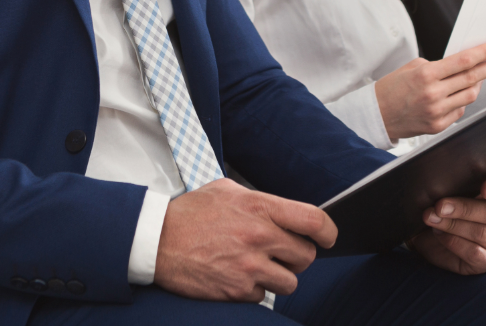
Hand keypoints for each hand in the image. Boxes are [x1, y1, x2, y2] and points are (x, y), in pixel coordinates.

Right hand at [153, 178, 335, 301]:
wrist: (157, 240)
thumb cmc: (192, 213)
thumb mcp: (227, 190)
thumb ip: (261, 200)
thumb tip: (287, 212)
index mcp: (260, 207)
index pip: (313, 220)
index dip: (328, 231)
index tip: (328, 237)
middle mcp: (259, 236)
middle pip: (306, 256)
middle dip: (297, 256)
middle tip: (281, 252)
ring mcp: (248, 266)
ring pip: (290, 282)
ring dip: (278, 276)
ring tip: (258, 265)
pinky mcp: (236, 290)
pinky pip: (263, 296)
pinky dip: (255, 290)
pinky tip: (238, 276)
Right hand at [375, 41, 485, 140]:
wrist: (377, 115)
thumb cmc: (392, 88)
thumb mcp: (412, 67)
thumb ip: (439, 66)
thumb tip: (463, 64)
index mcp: (426, 75)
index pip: (463, 61)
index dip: (485, 53)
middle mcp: (434, 94)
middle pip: (473, 78)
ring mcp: (437, 112)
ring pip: (470, 95)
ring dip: (477, 84)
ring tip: (476, 78)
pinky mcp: (438, 126)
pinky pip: (460, 111)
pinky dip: (461, 101)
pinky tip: (453, 96)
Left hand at [408, 174, 485, 273]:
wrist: (432, 235)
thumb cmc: (449, 206)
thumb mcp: (453, 190)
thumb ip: (457, 184)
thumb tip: (443, 182)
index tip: (484, 189)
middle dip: (464, 209)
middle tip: (440, 206)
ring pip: (481, 233)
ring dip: (453, 225)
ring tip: (432, 218)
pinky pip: (474, 252)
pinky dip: (453, 241)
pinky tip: (439, 234)